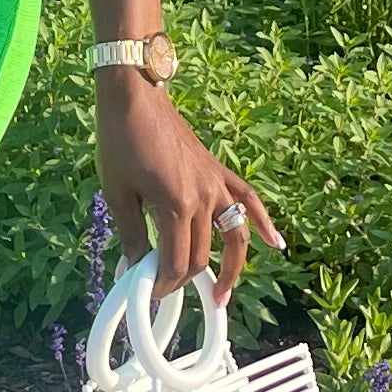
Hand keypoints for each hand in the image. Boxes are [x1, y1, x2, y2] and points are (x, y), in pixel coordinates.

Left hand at [96, 72, 283, 292]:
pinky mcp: (218, 172)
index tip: (149, 292)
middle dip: (184, 279)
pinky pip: (248, 200)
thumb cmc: (120, 142)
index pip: (177, 262)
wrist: (136, 97)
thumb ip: (131, 234)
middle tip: (166, 289)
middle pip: (202, 255)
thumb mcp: (116, 193)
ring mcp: (215, 184)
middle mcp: (203, 198)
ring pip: (234, 236)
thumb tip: (135, 268)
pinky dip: (263, 223)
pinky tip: (276, 243)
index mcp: (175, 206)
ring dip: (231, 269)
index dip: (163, 285)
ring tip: (222, 294)